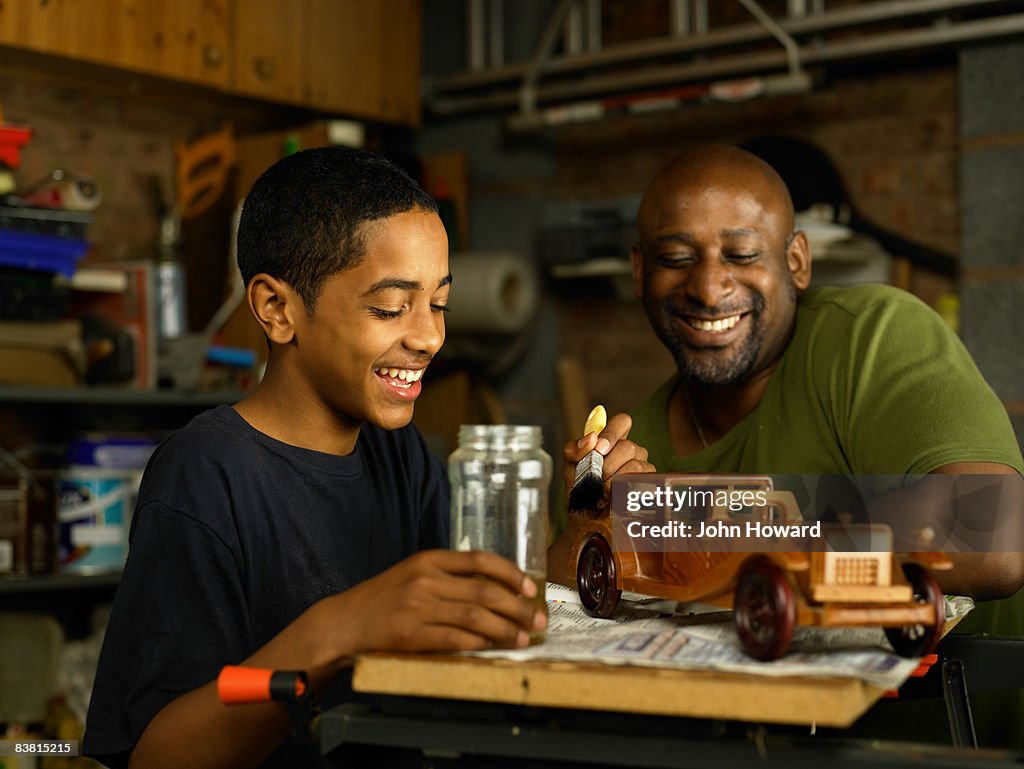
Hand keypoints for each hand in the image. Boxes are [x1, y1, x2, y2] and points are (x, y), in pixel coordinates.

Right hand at [327, 550, 545, 653]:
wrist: (344, 623)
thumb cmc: (383, 599)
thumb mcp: (414, 574)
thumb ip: (449, 576)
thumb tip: (495, 587)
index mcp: (429, 559)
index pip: (480, 560)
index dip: (511, 573)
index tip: (530, 588)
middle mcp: (425, 579)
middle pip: (484, 590)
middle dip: (518, 607)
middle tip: (538, 620)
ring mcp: (417, 607)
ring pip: (475, 616)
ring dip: (506, 629)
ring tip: (523, 639)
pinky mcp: (411, 635)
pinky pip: (455, 638)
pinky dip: (479, 643)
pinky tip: (494, 648)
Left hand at [562, 412, 654, 515]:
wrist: (584, 519)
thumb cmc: (580, 490)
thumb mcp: (570, 467)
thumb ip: (574, 449)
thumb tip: (591, 439)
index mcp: (612, 440)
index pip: (623, 422)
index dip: (612, 432)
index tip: (599, 448)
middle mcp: (631, 451)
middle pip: (628, 446)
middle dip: (607, 465)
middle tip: (596, 479)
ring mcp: (643, 467)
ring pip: (635, 465)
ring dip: (613, 481)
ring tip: (601, 492)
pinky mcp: (649, 485)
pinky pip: (641, 481)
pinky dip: (621, 491)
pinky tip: (612, 498)